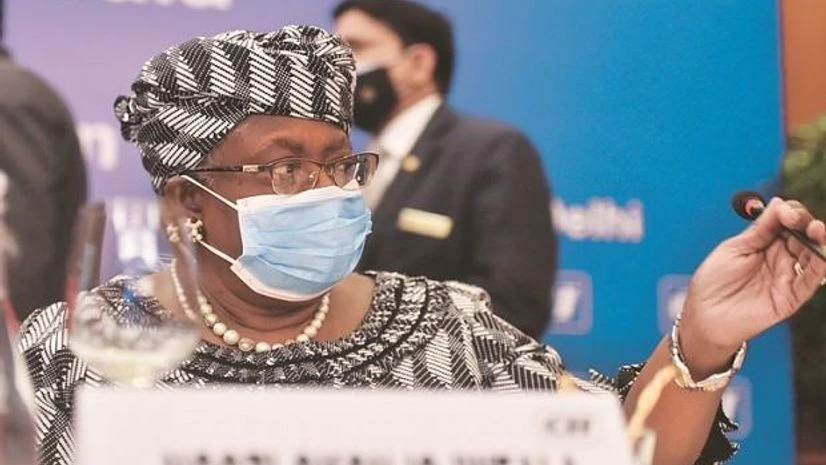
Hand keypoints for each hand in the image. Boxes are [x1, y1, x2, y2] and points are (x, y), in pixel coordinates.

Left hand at [679, 198, 825, 375]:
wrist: (704, 314)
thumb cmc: (714, 281)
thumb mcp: (735, 249)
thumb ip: (760, 230)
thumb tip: (779, 204)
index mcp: (767, 243)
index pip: (789, 222)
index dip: (791, 213)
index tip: (783, 210)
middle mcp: (783, 258)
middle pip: (806, 235)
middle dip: (807, 223)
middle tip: (797, 220)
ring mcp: (789, 276)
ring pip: (815, 256)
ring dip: (820, 241)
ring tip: (817, 230)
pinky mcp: (792, 296)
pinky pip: (811, 280)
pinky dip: (820, 266)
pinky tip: (822, 254)